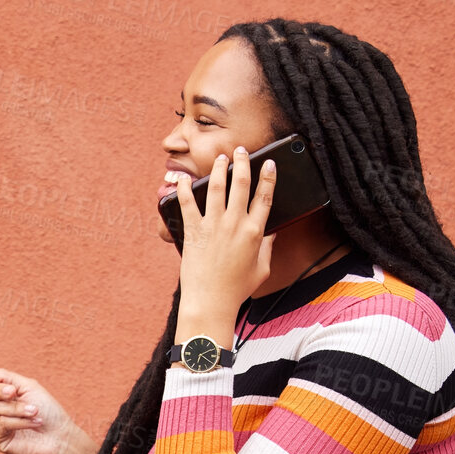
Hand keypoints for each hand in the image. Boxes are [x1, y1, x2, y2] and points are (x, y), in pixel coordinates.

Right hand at [0, 362, 82, 453]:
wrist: (60, 437)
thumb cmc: (48, 411)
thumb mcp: (28, 386)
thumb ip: (4, 377)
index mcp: (0, 394)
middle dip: (0, 390)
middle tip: (15, 393)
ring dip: (18, 408)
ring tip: (35, 413)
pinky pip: (1, 424)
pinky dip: (19, 421)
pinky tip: (33, 424)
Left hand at [176, 146, 277, 316]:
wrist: (211, 302)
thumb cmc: (236, 290)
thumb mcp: (261, 269)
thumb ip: (267, 248)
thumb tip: (272, 233)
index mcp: (255, 232)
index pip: (265, 197)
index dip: (268, 177)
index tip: (268, 163)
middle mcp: (235, 224)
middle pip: (241, 184)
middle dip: (242, 162)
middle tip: (240, 151)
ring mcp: (214, 226)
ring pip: (217, 187)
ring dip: (219, 168)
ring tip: (220, 158)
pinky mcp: (194, 231)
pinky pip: (187, 203)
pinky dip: (183, 188)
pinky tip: (182, 178)